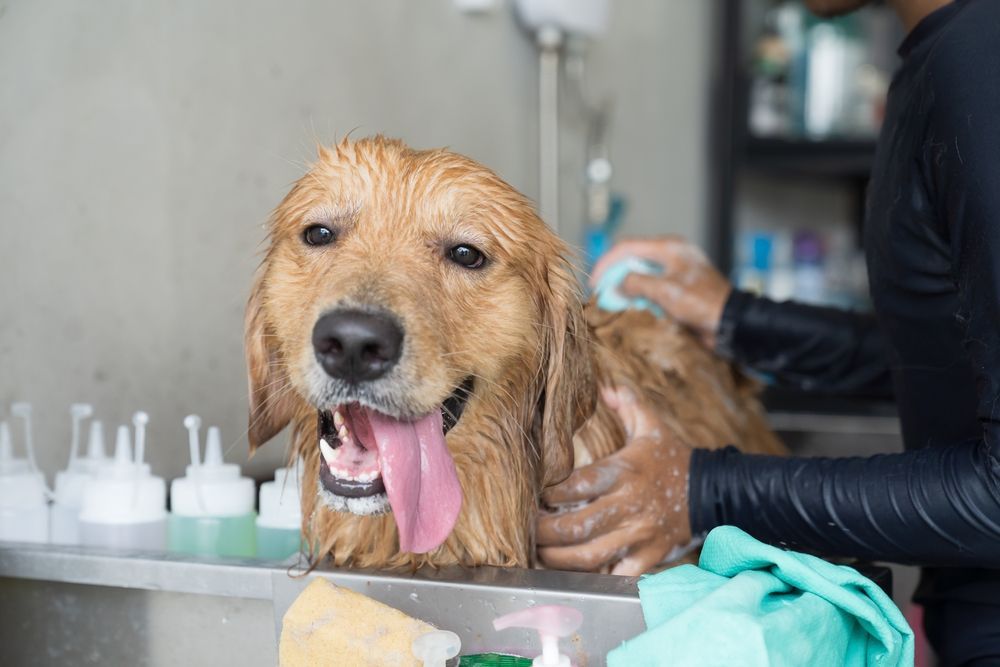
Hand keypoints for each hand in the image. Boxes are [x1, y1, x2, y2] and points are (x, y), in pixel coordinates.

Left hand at [537, 386, 692, 575]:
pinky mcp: (648, 558)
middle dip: (544, 531)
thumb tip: (604, 385)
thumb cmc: (673, 458)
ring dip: (558, 558)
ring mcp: (638, 535)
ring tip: (540, 553)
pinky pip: (615, 575)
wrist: (713, 493)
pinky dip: (592, 578)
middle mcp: (628, 506)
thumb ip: (627, 404)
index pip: (576, 485)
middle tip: (527, 529)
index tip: (533, 495)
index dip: (549, 493)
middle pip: (576, 526)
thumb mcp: (651, 426)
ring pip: (589, 555)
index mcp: (623, 473)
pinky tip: (572, 574)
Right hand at [590, 237, 731, 348]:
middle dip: (614, 275)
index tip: (594, 282)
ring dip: (626, 288)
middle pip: (632, 259)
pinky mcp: (677, 287)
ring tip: (613, 303)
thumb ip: (637, 284)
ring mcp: (675, 271)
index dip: (606, 263)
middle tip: (601, 294)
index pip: (627, 246)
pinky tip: (633, 308)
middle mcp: (671, 255)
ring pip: (640, 274)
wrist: (731, 323)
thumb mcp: (666, 291)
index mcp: (670, 247)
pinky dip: (639, 296)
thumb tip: (617, 286)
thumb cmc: (703, 304)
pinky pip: (651, 287)